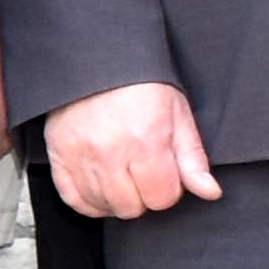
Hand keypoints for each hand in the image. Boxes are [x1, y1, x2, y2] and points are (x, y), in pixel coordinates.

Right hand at [46, 82, 218, 218]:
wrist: (97, 61)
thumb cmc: (140, 86)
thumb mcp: (177, 115)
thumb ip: (193, 159)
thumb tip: (210, 192)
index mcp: (146, 141)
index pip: (162, 198)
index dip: (167, 188)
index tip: (164, 172)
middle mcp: (111, 152)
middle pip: (131, 208)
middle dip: (142, 196)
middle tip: (142, 173)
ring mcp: (81, 156)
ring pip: (103, 206)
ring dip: (117, 199)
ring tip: (122, 177)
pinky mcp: (59, 156)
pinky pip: (74, 200)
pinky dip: (90, 201)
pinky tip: (101, 189)